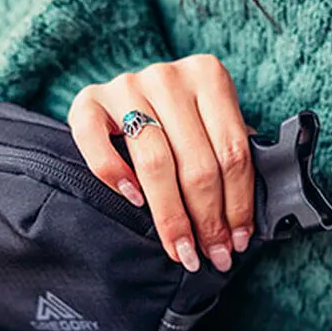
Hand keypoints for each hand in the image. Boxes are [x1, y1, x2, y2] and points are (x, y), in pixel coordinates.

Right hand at [68, 55, 254, 273]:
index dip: (238, 204)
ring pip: (155, 162)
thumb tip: (244, 223)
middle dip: (207, 220)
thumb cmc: (181, 117)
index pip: (233, 152)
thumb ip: (230, 156)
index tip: (237, 241)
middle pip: (197, 163)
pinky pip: (96, 143)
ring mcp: (126, 86)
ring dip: (171, 216)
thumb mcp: (214, 124)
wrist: (131, 91)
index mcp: (208, 76)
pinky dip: (115, 175)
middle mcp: (168, 78)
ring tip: (180, 248)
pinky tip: (134, 201)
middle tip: (211, 254)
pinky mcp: (87, 100)